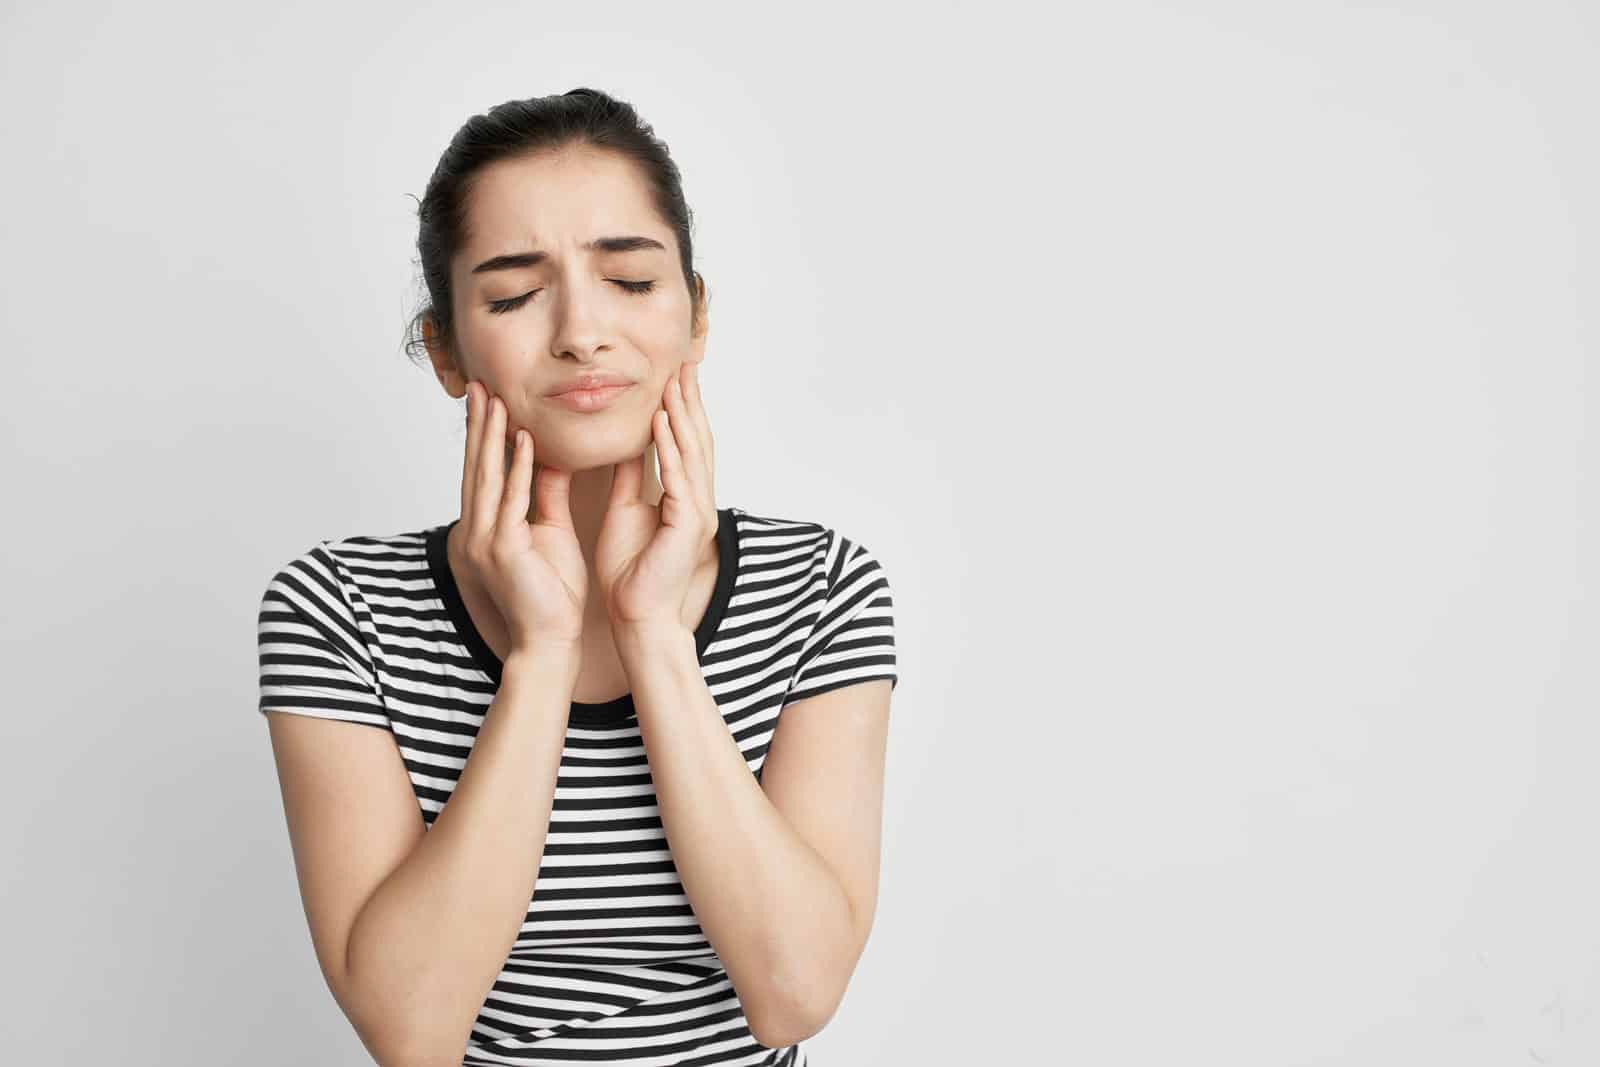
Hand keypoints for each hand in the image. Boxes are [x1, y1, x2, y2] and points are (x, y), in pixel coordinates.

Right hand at [455, 381, 586, 650]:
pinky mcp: (503, 549)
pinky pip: (512, 500)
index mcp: (487, 527)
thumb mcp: (549, 532)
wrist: (551, 640)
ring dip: (492, 436)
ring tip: (495, 400)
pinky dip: (518, 468)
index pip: (484, 472)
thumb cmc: (552, 593)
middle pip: (478, 467)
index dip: (485, 436)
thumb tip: (550, 457)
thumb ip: (545, 495)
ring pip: (489, 477)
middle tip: (480, 386)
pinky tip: (523, 440)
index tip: (489, 400)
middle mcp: (477, 530)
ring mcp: (485, 540)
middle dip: (480, 425)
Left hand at [594, 361, 717, 631]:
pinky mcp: (689, 527)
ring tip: (673, 383)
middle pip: (697, 441)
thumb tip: (624, 447)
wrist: (637, 616)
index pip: (686, 444)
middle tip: (683, 364)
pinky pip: (680, 480)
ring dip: (683, 416)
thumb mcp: (625, 510)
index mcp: (684, 498)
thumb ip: (630, 478)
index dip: (681, 409)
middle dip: (689, 401)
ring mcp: (698, 513)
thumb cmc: (631, 572)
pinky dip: (672, 450)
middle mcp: (697, 501)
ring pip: (693, 454)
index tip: (672, 376)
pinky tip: (663, 425)